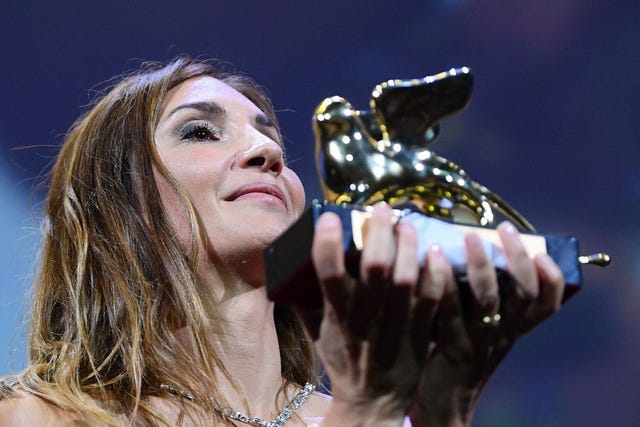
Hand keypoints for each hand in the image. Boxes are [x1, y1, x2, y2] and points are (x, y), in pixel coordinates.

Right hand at [311, 203, 443, 425]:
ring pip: (405, 279)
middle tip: (381, 209)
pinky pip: (431, 299)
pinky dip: (435, 274)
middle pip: (374, 268)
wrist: (373, 403)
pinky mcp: (419, 332)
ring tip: (407, 224)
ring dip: (407, 247)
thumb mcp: (318, 333)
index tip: (330, 217)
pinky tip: (436, 252)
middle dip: (378, 233)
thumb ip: (306, 302)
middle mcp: (365, 319)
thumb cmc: (343, 362)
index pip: (328, 276)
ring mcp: (394, 326)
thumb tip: (291, 270)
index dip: (327, 244)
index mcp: (337, 317)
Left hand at [411, 222, 564, 425]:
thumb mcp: (482, 330)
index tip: (543, 253)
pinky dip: (443, 280)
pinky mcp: (450, 346)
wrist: (443, 404)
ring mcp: (478, 341)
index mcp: (513, 330)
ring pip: (488, 298)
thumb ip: (482, 300)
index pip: (548, 305)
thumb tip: (474, 252)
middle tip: (505, 229)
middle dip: (517, 257)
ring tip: (469, 235)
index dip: (552, 278)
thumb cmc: (459, 356)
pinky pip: (449, 309)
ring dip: (480, 263)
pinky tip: (432, 257)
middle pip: (522, 293)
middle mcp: (503, 335)